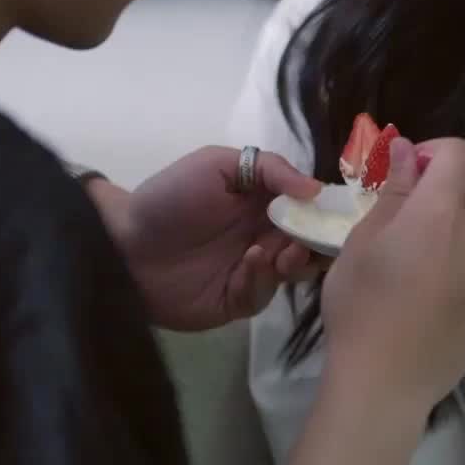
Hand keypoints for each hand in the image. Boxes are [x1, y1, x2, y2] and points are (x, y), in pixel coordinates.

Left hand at [113, 147, 322, 330]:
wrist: (122, 245)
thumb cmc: (168, 198)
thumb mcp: (215, 164)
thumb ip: (269, 168)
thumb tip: (316, 188)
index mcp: (265, 202)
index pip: (310, 208)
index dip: (327, 210)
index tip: (341, 212)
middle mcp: (265, 236)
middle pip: (311, 242)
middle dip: (318, 240)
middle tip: (312, 237)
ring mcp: (253, 270)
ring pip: (294, 271)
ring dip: (295, 259)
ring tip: (281, 251)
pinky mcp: (238, 299)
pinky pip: (263, 294)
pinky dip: (262, 278)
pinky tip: (249, 262)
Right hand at [319, 135, 464, 411]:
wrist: (386, 382)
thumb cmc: (360, 308)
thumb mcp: (362, 242)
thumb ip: (392, 191)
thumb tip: (406, 151)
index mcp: (440, 214)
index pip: (461, 153)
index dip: (434, 151)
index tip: (408, 172)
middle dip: (462, 169)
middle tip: (424, 192)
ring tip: (426, 239)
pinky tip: (434, 275)